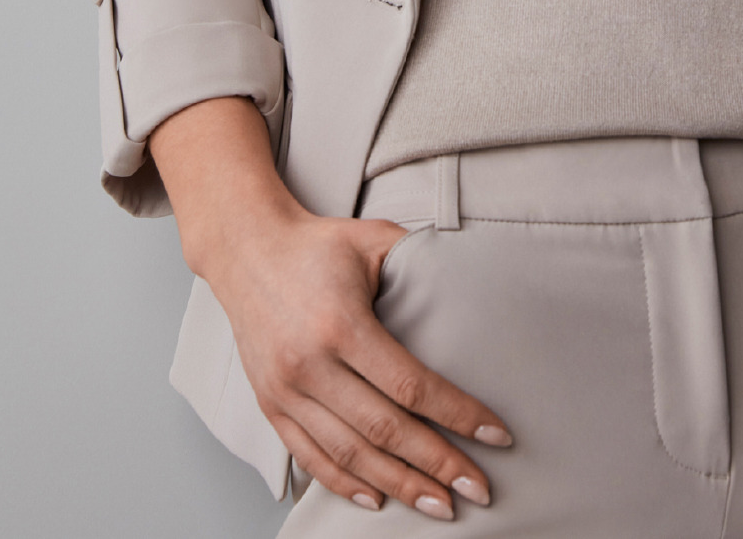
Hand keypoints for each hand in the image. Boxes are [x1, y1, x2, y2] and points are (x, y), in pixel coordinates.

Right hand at [150, 97, 513, 518]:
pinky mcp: (270, 404)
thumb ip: (419, 260)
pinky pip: (310, 456)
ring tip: (440, 504)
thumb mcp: (373, 239)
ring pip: (350, 454)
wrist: (246, 249)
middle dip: (437, 464)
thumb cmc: (317, 244)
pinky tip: (377, 498)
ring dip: (399, 485)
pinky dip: (344, 483)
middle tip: (479, 488)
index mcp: (341, 325)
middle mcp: (310, 365)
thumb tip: (472, 279)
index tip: (496, 435)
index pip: (410, 385)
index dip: (457, 415)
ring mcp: (285, 391)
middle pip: (385, 430)